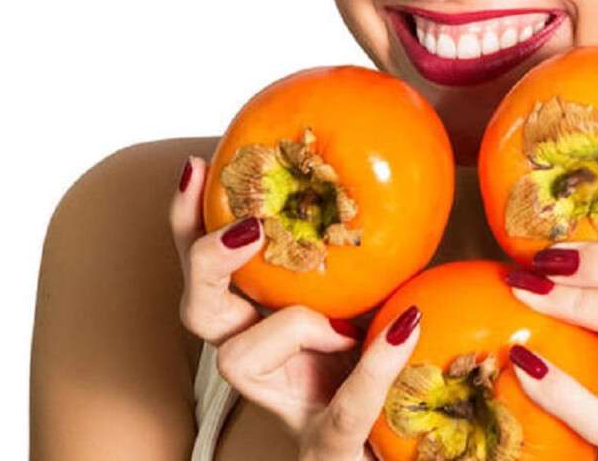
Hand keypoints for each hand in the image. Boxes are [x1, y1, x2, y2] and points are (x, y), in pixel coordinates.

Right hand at [169, 155, 420, 460]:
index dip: (190, 222)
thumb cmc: (389, 371)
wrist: (403, 452)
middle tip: (250, 229)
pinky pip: (343, 407)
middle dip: (208, 262)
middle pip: (197, 311)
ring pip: (238, 358)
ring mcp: (287, 409)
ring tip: (344, 325)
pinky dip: (375, 364)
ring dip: (292, 323)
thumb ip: (369, 260)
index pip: (210, 270)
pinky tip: (407, 325)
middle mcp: (260, 366)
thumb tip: (391, 182)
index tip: (196, 165)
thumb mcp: (377, 302)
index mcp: (265, 324)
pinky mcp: (325, 448)